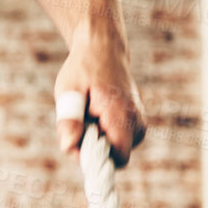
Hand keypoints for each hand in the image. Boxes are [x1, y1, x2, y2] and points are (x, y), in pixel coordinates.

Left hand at [53, 36, 146, 166]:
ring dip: (98, 139)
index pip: (118, 158)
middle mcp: (137, 122)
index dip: (96, 159)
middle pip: (115, 156)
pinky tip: (96, 113)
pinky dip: (104, 132)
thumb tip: (69, 148)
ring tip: (89, 113)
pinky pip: (117, 139)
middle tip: (80, 120)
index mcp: (122, 115)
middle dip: (94, 147)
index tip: (77, 141)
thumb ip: (69, 121)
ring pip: (115, 149)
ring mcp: (139, 122)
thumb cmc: (83, 70)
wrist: (102, 49)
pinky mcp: (136, 122)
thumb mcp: (68, 92)